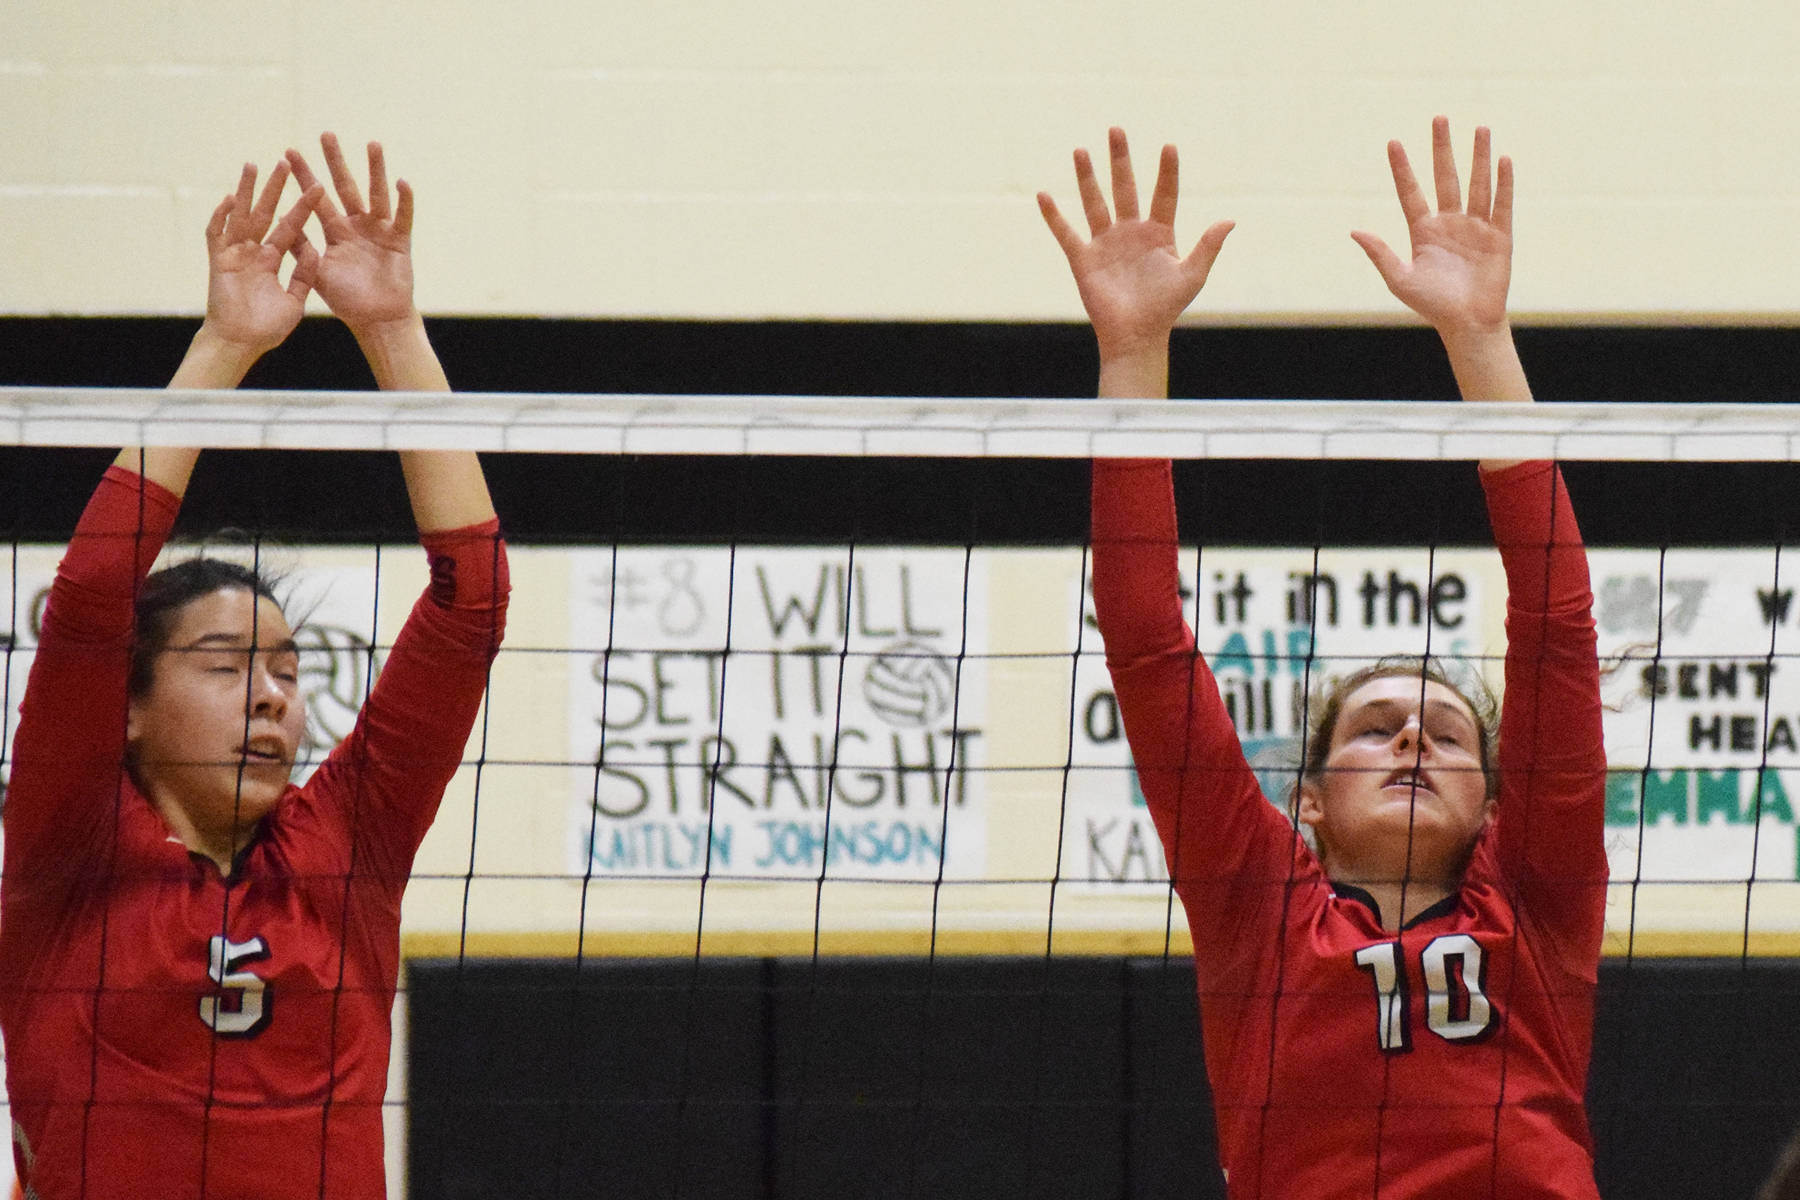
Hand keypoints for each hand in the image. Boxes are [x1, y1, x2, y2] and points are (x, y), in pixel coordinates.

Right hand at [199, 161, 318, 357]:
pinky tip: (228, 199)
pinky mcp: (217, 262)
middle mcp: (253, 252)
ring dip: (245, 191)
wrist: (241, 344)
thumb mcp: (295, 300)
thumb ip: (304, 275)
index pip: (290, 227)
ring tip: (253, 166)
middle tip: (284, 162)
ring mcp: (234, 255)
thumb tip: (314, 249)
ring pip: (240, 216)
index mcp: (272, 260)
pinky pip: (216, 235)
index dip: (302, 208)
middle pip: (264, 213)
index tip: (317, 187)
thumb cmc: (267, 328)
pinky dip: (221, 218)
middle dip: (274, 189)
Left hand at [284, 133, 416, 332]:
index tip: (288, 152)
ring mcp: (380, 232)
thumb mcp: (317, 274)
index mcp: (335, 233)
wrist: (377, 321)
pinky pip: (403, 217)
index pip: (316, 199)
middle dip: (335, 161)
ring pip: (376, 194)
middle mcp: (357, 226)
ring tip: (372, 144)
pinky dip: (404, 201)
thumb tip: (278, 222)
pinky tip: (402, 182)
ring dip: (375, 170)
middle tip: (326, 134)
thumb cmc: (347, 301)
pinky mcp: (400, 241)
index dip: (303, 176)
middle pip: (345, 187)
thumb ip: (300, 249)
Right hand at [1038, 128, 1233, 362]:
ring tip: (1081, 150)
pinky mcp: (1084, 259)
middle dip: (1120, 160)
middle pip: (1124, 188)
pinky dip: (1054, 216)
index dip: (1167, 172)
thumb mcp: (1192, 276)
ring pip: (1095, 202)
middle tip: (1117, 130)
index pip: (1164, 194)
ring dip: (1087, 177)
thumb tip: (1230, 220)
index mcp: (1158, 234)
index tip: (1169, 146)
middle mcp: (1130, 232)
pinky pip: (1066, 233)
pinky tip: (1043, 195)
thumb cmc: (1165, 308)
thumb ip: (1208, 246)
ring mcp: (1105, 244)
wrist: (1136, 336)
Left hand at [1352, 116, 1512, 335]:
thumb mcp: (1399, 279)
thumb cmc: (1432, 305)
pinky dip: (1503, 182)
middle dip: (1442, 149)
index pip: (1411, 192)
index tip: (1393, 143)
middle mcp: (1450, 223)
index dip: (1403, 169)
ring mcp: (1476, 226)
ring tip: (1479, 128)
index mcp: (1424, 231)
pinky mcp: (1499, 235)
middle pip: (1446, 177)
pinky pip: (1502, 203)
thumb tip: (1354, 231)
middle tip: (1438, 118)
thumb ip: (1380, 253)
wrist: (1467, 324)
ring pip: (1477, 183)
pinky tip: (1503, 159)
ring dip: (1478, 156)